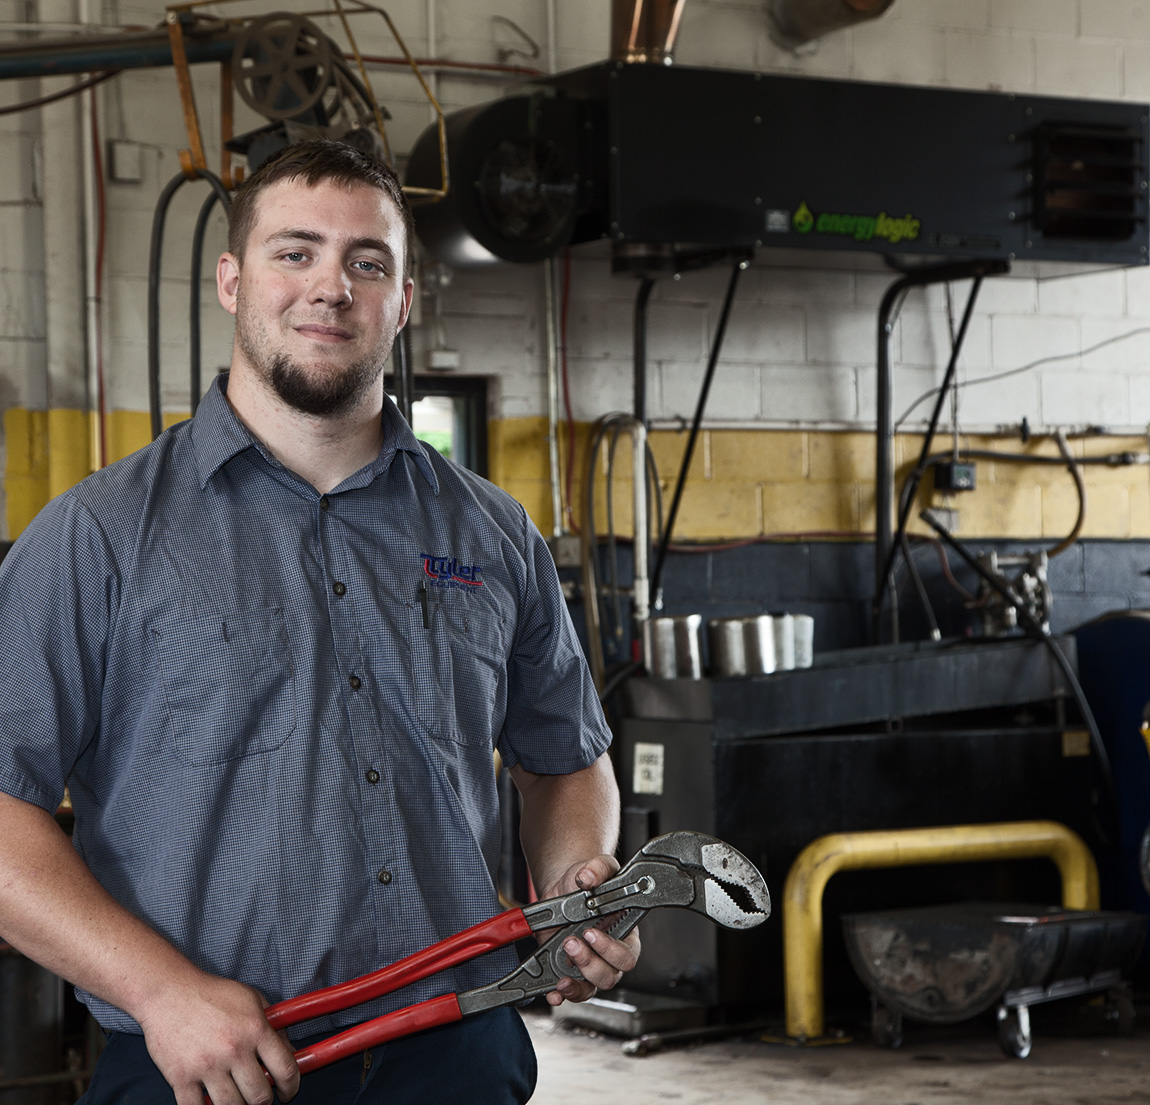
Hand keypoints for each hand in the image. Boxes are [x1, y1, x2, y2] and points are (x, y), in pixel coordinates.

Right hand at [136, 971, 299, 1104]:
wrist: (169, 992)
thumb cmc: (211, 994)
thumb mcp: (252, 999)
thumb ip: (274, 1026)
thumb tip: (291, 1052)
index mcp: (255, 1029)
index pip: (286, 1069)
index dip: (291, 1087)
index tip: (287, 1092)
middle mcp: (233, 1050)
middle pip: (259, 1096)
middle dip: (264, 1100)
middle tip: (260, 1096)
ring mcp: (207, 1066)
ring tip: (238, 1098)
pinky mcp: (181, 1078)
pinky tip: (211, 1101)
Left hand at [540, 854, 640, 1006]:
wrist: (564, 886)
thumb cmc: (587, 881)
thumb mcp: (597, 867)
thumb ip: (598, 868)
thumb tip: (588, 877)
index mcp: (624, 933)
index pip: (628, 954)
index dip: (610, 950)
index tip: (591, 932)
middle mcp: (609, 955)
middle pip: (610, 976)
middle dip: (590, 962)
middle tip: (571, 941)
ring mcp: (590, 965)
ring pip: (592, 988)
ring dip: (576, 982)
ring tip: (562, 964)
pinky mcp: (570, 971)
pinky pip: (571, 992)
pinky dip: (561, 995)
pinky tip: (554, 991)